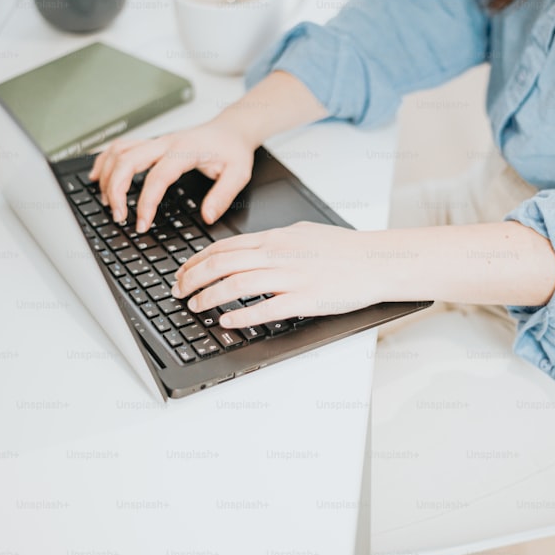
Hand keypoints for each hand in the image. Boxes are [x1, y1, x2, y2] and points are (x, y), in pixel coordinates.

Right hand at [88, 118, 255, 231]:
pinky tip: (98, 177)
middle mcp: (166, 142)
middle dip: (116, 190)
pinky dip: (105, 160)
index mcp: (185, 150)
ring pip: (119, 152)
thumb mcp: (239, 173)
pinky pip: (121, 147)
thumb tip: (207, 216)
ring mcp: (156, 141)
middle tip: (118, 216)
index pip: (157, 177)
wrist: (232, 129)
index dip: (146, 202)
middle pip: (127, 161)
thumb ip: (223, 195)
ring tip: (108, 203)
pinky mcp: (152, 143)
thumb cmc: (233, 149)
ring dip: (107, 176)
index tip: (142, 223)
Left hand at [173, 222, 388, 328]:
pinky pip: (266, 308)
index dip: (196, 261)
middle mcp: (279, 255)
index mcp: (276, 238)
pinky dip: (241, 316)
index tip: (182, 272)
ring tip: (195, 306)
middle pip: (222, 264)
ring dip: (209, 297)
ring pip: (237, 285)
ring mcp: (291, 277)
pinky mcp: (305, 299)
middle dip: (192, 279)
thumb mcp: (304, 232)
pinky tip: (227, 321)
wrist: (376, 261)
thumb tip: (253, 246)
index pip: (224, 247)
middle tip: (178, 291)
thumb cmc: (344, 249)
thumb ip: (276, 240)